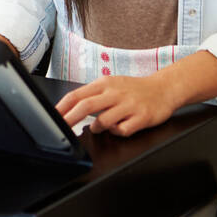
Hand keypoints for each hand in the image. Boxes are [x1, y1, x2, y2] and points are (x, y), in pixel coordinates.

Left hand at [56, 74, 178, 136]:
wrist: (164, 88)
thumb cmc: (134, 89)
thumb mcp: (112, 85)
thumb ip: (92, 95)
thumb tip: (69, 109)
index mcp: (105, 84)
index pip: (77, 95)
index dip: (62, 108)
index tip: (52, 118)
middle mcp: (116, 93)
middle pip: (86, 106)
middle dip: (70, 119)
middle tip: (61, 130)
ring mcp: (129, 105)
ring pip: (104, 121)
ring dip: (97, 128)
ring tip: (100, 127)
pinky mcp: (141, 117)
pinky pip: (122, 130)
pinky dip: (117, 132)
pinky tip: (120, 127)